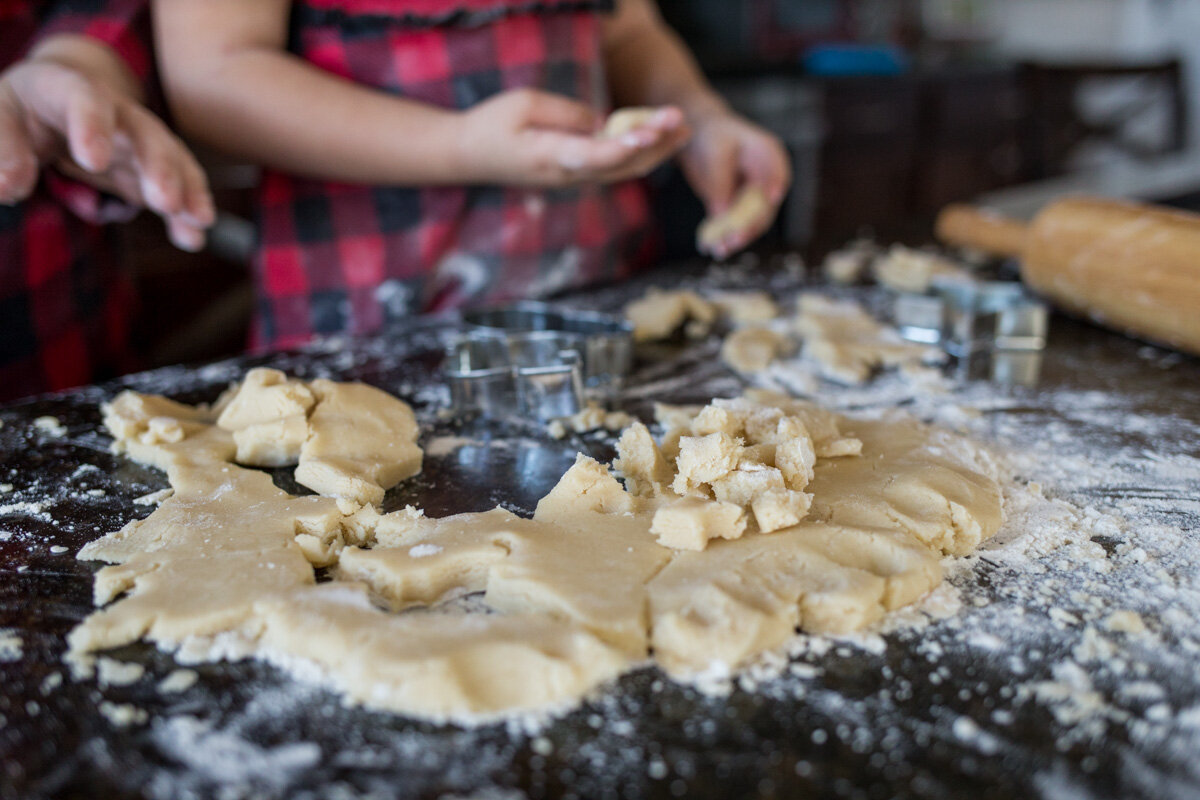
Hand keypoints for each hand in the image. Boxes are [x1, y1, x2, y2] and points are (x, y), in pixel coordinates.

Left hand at [0, 57, 214, 250]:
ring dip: (186, 190)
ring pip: (170, 159)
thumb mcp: (1, 116)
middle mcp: (115, 110)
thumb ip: (4, 147)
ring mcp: (138, 138)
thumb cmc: (24, 109)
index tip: (93, 162)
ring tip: (198, 222)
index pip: (85, 99)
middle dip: (159, 167)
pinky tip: (194, 235)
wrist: (54, 100)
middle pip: (144, 133)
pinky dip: (187, 208)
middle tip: (165, 201)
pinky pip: (175, 185)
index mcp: (68, 88)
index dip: (93, 127)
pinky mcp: (150, 166)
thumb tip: (10, 186)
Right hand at [454, 89, 689, 187]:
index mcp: (551, 157)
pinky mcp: (576, 174)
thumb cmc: (492, 125)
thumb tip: (601, 122)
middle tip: (681, 121)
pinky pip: (614, 167)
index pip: (596, 154)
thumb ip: (565, 114)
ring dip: (655, 151)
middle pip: (621, 165)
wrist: (469, 155)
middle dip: (655, 144)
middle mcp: (568, 175)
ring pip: (623, 170)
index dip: (626, 144)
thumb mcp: (523, 105)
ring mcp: (574, 178)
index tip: (650, 132)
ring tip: (682, 130)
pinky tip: (660, 140)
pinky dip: (640, 154)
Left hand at [680, 108, 790, 257]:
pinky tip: (712, 247)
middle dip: (752, 225)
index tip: (772, 197)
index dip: (776, 185)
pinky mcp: (737, 207)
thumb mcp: (714, 155)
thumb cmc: (710, 136)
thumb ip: (721, 183)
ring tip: (721, 249)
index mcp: (768, 154)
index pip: (779, 172)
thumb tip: (723, 214)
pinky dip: (725, 237)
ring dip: (737, 237)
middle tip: (735, 238)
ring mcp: (754, 195)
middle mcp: (766, 177)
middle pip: (766, 206)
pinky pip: (735, 225)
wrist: (697, 135)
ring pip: (752, 222)